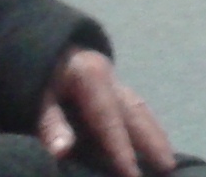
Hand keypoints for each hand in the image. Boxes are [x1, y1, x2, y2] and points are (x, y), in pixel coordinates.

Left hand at [37, 47, 173, 176]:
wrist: (42, 42)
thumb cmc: (37, 73)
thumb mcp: (36, 96)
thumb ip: (50, 123)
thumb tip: (62, 152)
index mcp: (91, 77)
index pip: (108, 119)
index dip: (121, 148)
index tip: (131, 174)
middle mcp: (111, 78)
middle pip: (135, 112)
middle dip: (152, 142)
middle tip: (168, 168)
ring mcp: (116, 80)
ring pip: (141, 108)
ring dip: (156, 135)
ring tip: (168, 159)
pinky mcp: (116, 85)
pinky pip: (137, 106)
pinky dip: (149, 125)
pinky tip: (155, 140)